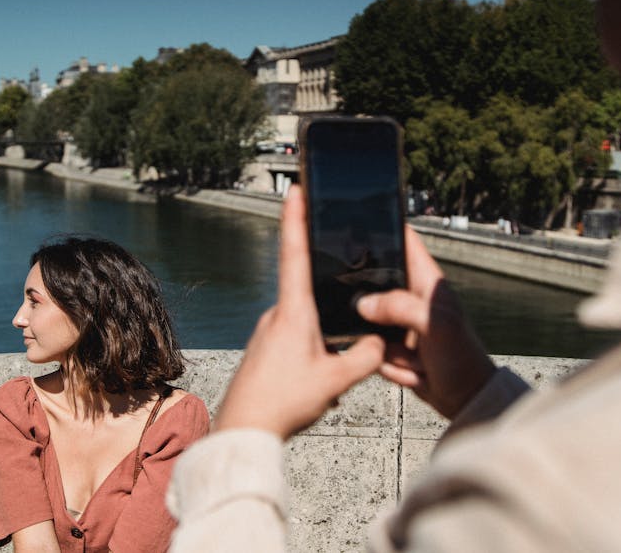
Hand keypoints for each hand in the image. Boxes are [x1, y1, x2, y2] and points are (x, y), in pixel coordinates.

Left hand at [215, 185, 384, 438]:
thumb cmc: (283, 402)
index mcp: (294, 312)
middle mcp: (276, 316)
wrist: (241, 431)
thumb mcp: (335, 381)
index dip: (297, 219)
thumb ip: (365, 357)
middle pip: (309, 297)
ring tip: (326, 383)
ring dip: (321, 347)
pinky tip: (312, 389)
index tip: (296, 189)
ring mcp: (265, 333)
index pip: (295, 254)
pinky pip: (293, 345)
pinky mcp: (261, 351)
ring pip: (305, 327)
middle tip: (338, 344)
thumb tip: (379, 342)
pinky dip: (308, 361)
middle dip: (330, 312)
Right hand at [355, 227, 495, 418]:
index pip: (405, 242)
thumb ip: (400, 307)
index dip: (386, 227)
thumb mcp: (436, 325)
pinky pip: (370, 347)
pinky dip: (383, 360)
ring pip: (366, 316)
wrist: (465, 400)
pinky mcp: (392, 347)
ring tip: (410, 355)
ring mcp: (399, 323)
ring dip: (378, 338)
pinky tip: (410, 369)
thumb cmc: (462, 358)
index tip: (360, 216)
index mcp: (427, 282)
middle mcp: (410, 298)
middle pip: (375, 279)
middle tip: (371, 308)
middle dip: (367, 294)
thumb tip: (363, 304)